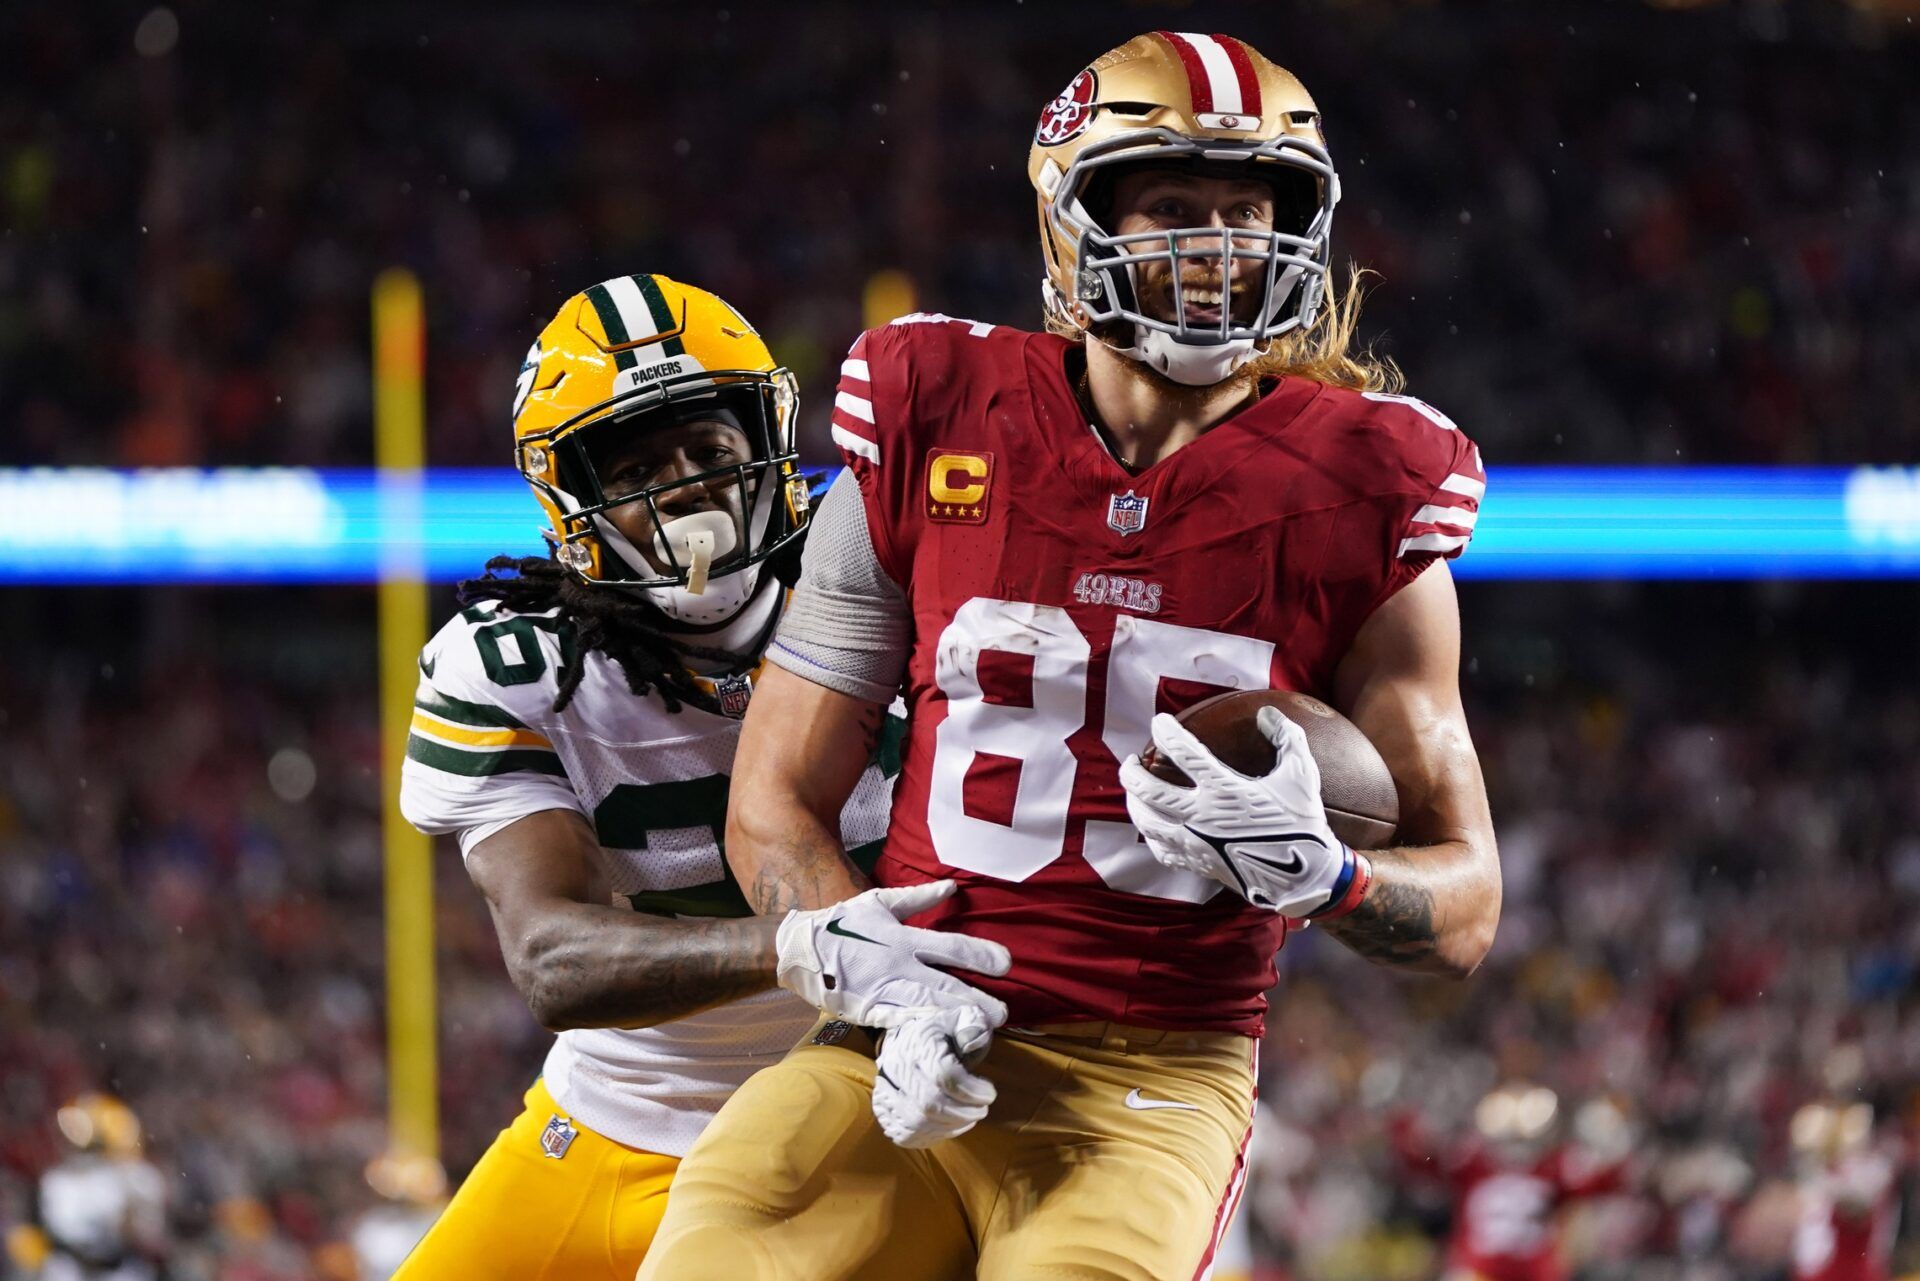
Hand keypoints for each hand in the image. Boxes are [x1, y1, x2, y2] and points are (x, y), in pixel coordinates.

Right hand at [775, 880, 1011, 1028]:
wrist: (797, 949)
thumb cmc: (840, 923)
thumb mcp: (878, 902)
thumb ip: (917, 898)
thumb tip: (952, 886)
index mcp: (902, 937)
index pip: (951, 947)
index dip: (980, 956)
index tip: (1006, 964)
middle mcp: (897, 966)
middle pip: (944, 986)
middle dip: (976, 1001)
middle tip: (1003, 1014)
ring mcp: (882, 992)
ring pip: (926, 1009)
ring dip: (955, 1020)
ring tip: (982, 1031)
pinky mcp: (868, 1012)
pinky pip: (900, 1024)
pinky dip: (923, 1031)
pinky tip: (943, 1040)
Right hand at [872, 1004, 995, 1148]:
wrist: (907, 1040)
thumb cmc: (942, 1033)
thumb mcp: (960, 1018)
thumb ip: (972, 1024)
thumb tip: (974, 1035)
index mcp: (918, 1041)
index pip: (944, 1074)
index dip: (972, 1090)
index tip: (989, 1092)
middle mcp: (896, 1066)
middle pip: (930, 1103)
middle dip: (964, 1112)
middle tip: (982, 1109)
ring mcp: (885, 1090)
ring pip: (918, 1123)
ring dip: (951, 1126)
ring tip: (969, 1116)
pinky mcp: (884, 1111)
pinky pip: (907, 1134)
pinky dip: (933, 1135)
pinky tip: (950, 1125)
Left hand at [1118, 707, 1355, 916]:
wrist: (1304, 877)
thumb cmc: (1302, 824)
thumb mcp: (1302, 775)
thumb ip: (1287, 737)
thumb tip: (1268, 713)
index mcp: (1224, 790)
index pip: (1184, 752)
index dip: (1166, 732)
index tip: (1158, 721)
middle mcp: (1202, 816)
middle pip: (1150, 790)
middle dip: (1132, 772)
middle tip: (1130, 760)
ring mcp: (1196, 843)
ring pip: (1147, 821)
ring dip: (1133, 803)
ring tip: (1132, 792)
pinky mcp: (1198, 864)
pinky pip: (1162, 850)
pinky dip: (1151, 836)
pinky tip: (1152, 828)